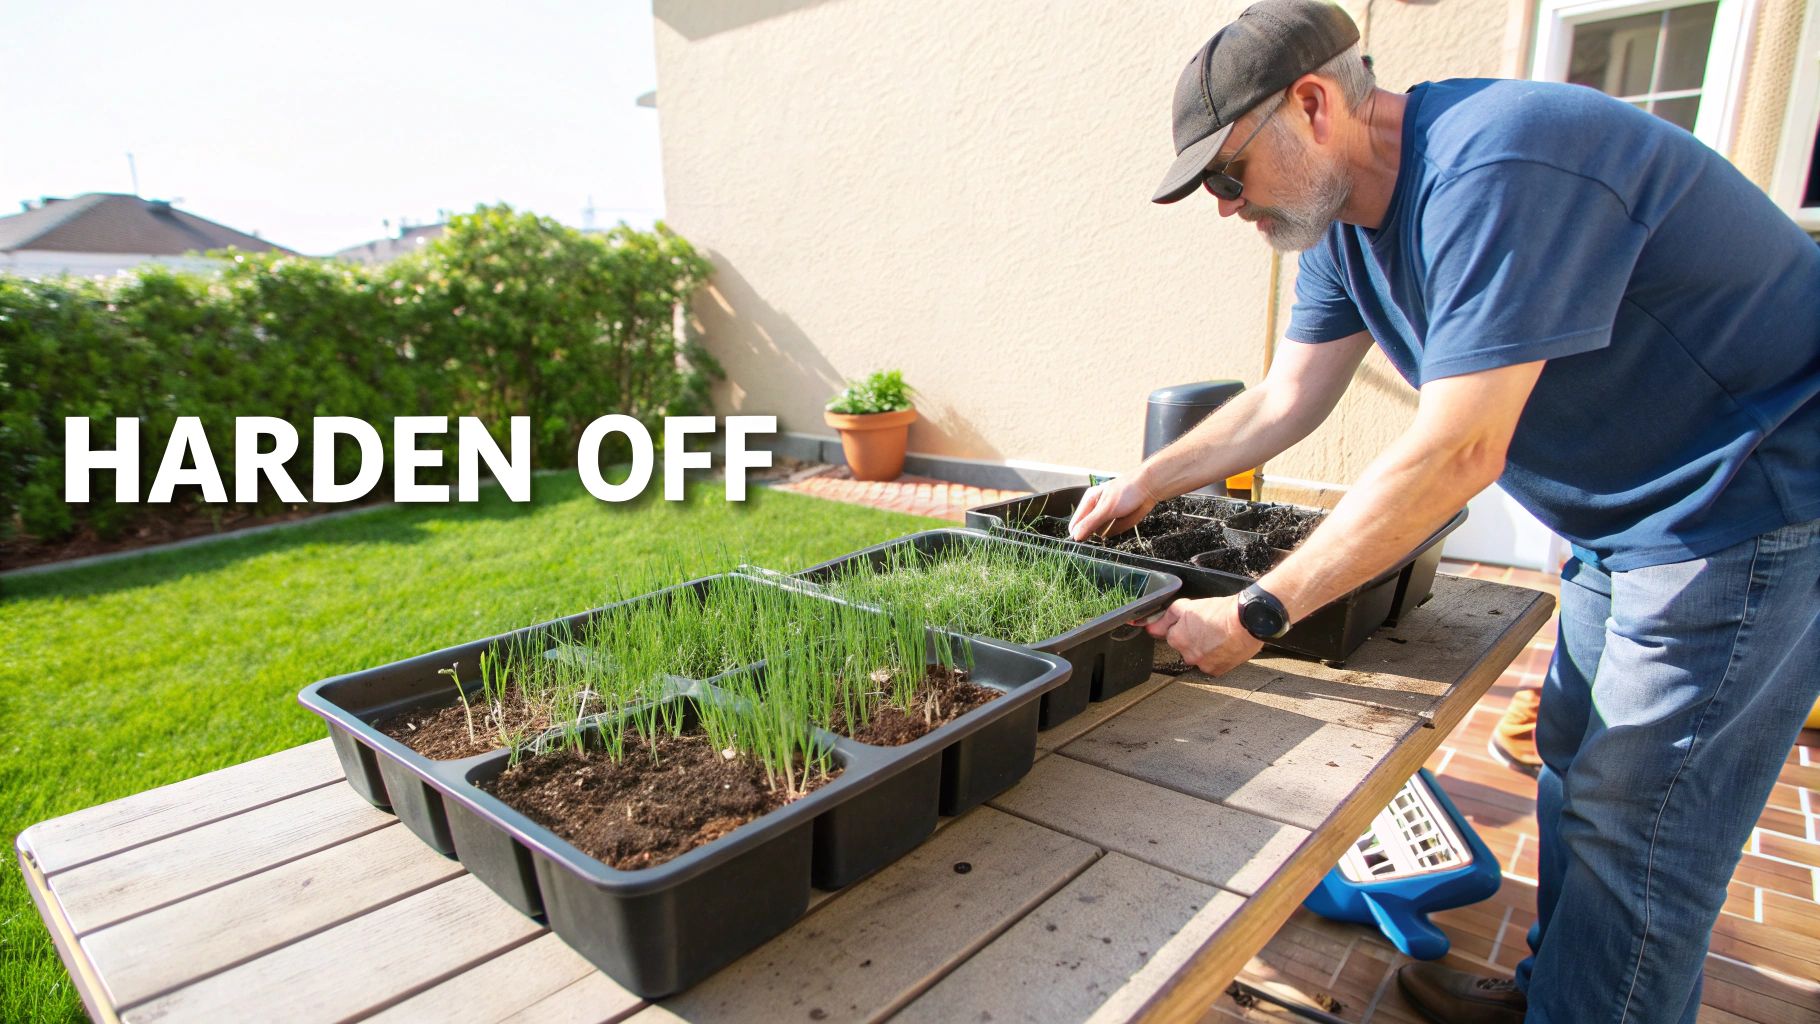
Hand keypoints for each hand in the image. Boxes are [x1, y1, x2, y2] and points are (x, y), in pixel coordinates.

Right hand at [1070, 475, 1157, 540]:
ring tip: (1100, 545)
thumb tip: (1075, 536)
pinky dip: (1110, 537)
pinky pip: (1110, 533)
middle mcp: (1096, 509)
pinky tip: (1110, 541)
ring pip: (1098, 533)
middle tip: (1089, 549)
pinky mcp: (1117, 521)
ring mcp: (1107, 516)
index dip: (1076, 534)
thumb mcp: (1105, 509)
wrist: (1149, 488)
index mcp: (1089, 502)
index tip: (1078, 547)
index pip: (1076, 523)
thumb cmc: (1126, 492)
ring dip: (1099, 540)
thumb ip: (1090, 523)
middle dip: (1087, 538)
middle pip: (1086, 529)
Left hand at [1145, 597, 1262, 675]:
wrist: (1248, 620)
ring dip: (1204, 648)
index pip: (1167, 634)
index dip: (1178, 625)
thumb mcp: (1187, 606)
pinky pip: (1212, 664)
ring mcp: (1202, 664)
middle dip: (1192, 637)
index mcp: (1177, 638)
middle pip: (1184, 645)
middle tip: (1207, 626)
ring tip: (1218, 635)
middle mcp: (1187, 654)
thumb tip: (1150, 626)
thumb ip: (1167, 617)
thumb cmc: (1221, 611)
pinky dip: (1217, 657)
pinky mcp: (1217, 670)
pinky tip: (1224, 645)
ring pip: (1198, 655)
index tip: (1188, 624)